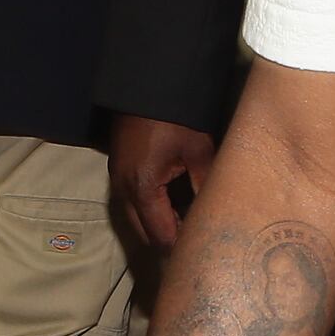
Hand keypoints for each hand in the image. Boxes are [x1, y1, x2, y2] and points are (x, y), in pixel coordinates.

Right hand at [109, 114, 217, 251]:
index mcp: (142, 187)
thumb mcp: (198, 151)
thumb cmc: (175, 116)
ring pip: (136, 221)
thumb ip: (206, 186)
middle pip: (144, 234)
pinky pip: (132, 204)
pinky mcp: (117, 171)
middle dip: (169, 241)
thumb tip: (218, 216)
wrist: (148, 85)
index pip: (160, 236)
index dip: (181, 248)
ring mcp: (116, 181)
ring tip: (188, 224)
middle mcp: (123, 190)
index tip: (202, 251)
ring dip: (159, 226)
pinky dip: (151, 212)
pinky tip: (174, 206)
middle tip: (197, 241)